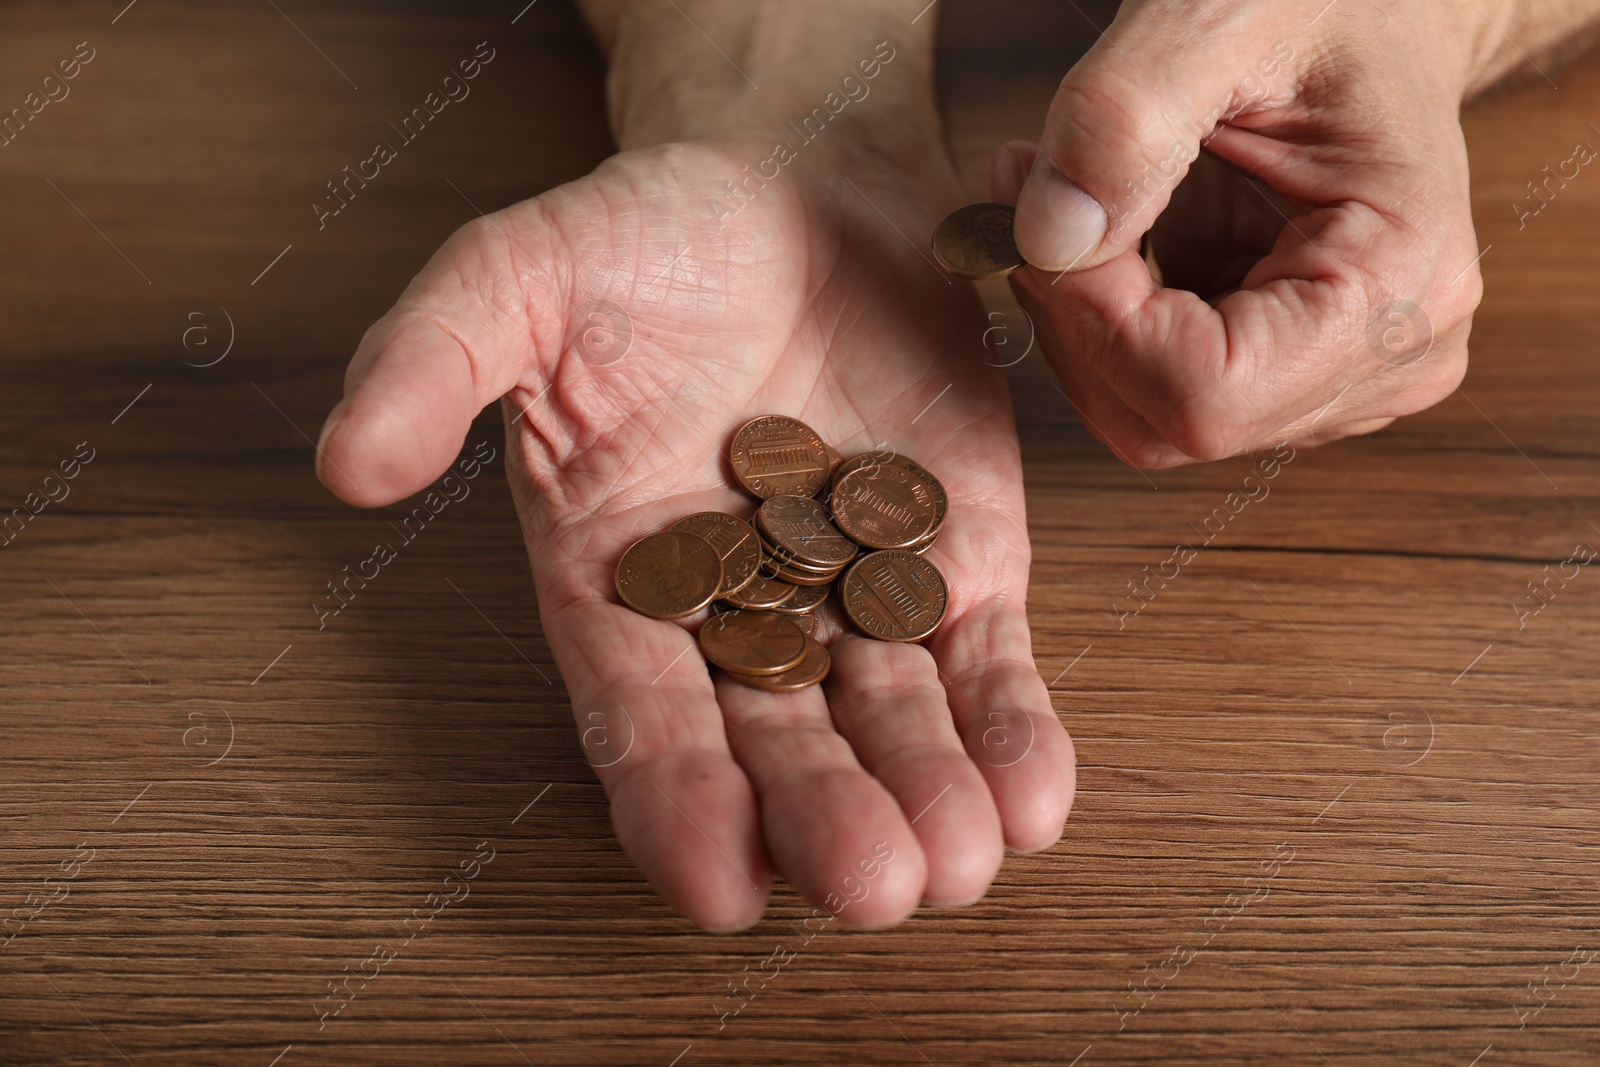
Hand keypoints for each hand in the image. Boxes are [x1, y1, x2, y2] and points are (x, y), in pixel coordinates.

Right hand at [313, 125, 1074, 928]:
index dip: (674, 803)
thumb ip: (432, 362)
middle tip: (866, 883)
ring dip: (929, 800)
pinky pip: (984, 661)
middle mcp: (740, 613)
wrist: (793, 180)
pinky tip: (1033, 795)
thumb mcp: (515, 278)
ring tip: (958, 860)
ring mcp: (857, 595)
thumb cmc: (645, 238)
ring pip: (892, 726)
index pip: (642, 716)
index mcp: (621, 579)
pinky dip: (1008, 728)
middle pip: (781, 745)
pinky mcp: (960, 561)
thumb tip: (348, 465)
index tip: (713, 882)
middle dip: (824, 820)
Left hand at [997, 0, 1496, 465]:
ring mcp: (1336, 375)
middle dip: (1073, 320)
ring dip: (1075, 318)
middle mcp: (1385, 357)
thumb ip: (1123, 123)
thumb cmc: (1325, 0)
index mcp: (1399, 286)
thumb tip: (1045, 238)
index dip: (1094, 325)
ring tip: (1050, 195)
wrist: (1370, 6)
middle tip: (1021, 196)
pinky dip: (1097, 316)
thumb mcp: (1216, 17)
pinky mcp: (1283, 368)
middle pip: (1169, 422)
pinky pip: (1152, 386)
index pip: (1205, 394)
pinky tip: (1093, 228)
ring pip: (1147, 417)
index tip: (1035, 223)